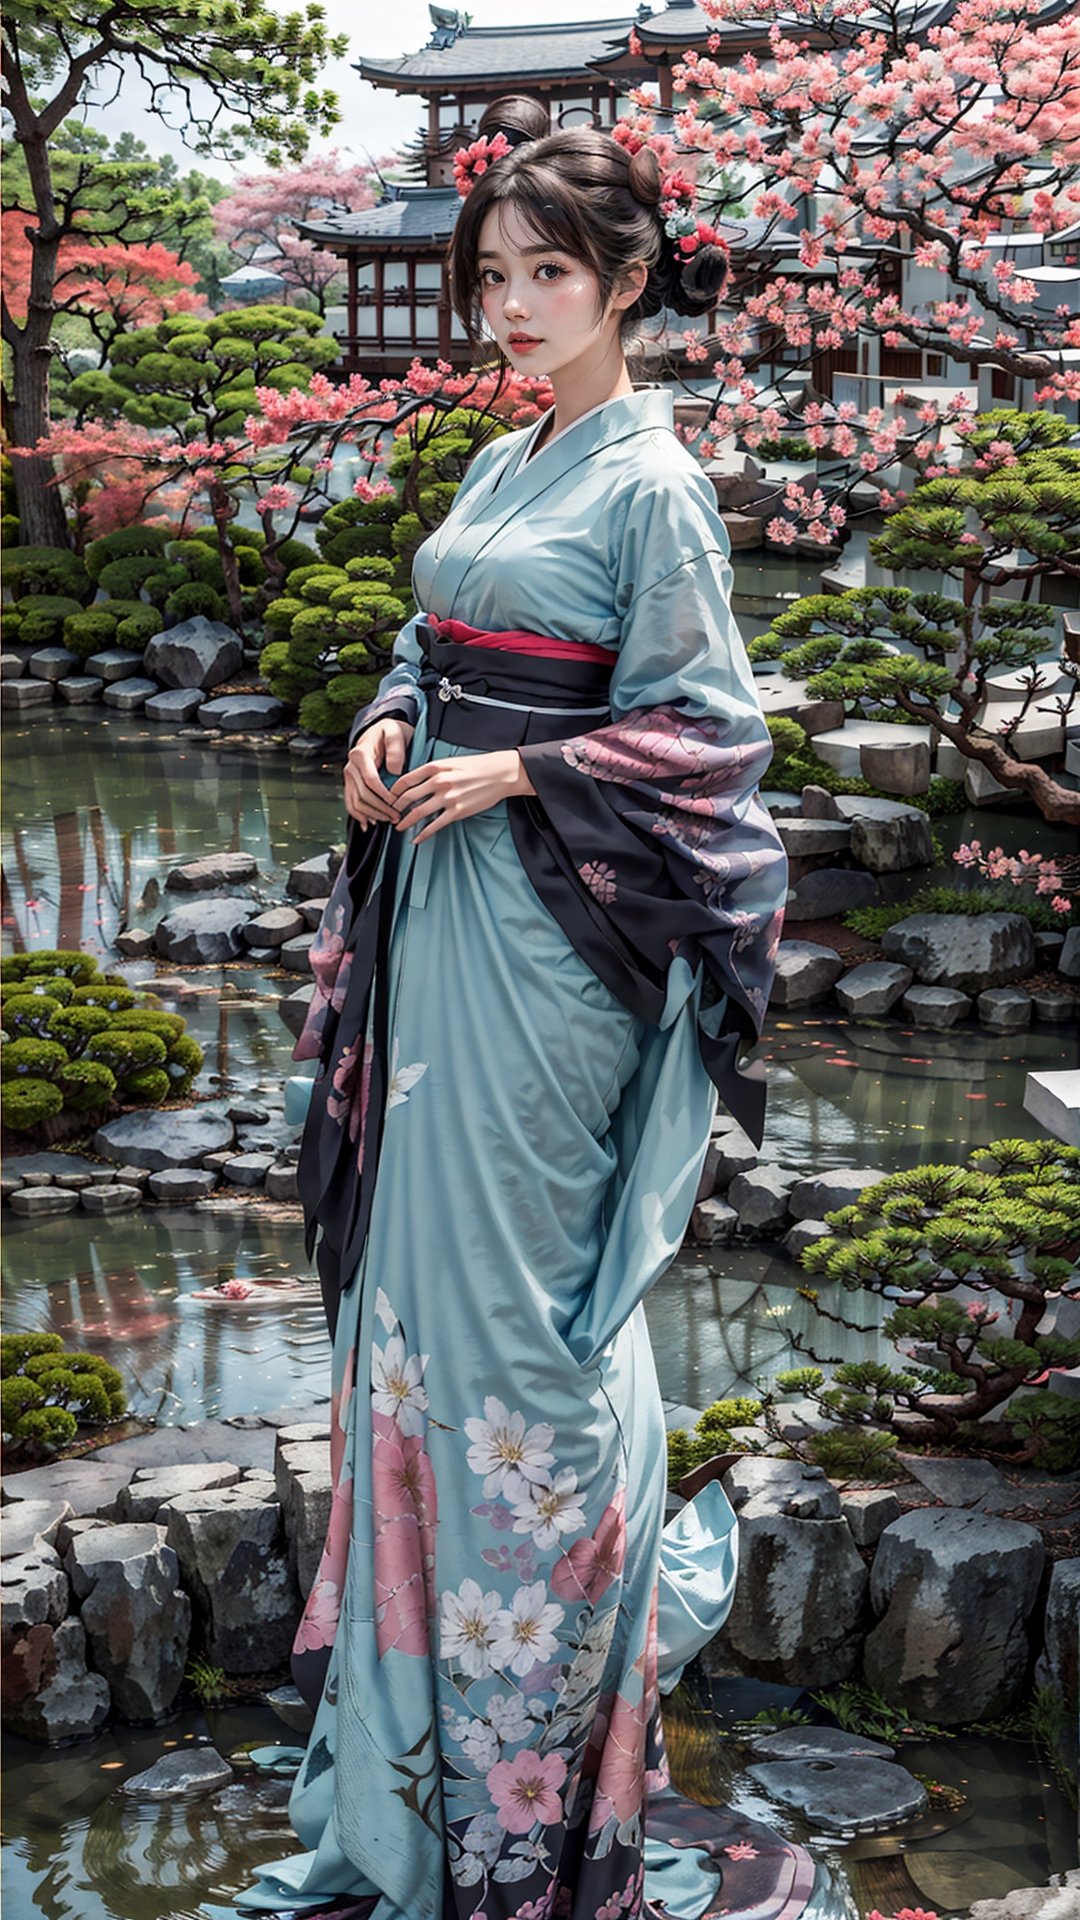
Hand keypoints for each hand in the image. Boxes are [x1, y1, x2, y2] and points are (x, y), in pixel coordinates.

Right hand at [343, 719, 414, 827]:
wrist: (380, 731)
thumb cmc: (390, 731)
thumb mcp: (396, 733)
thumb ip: (396, 749)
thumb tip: (394, 771)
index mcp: (360, 754)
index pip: (370, 781)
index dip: (383, 796)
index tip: (396, 804)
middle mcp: (350, 766)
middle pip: (362, 794)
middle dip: (380, 808)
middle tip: (396, 817)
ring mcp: (349, 776)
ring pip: (355, 802)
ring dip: (371, 814)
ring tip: (387, 820)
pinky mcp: (351, 783)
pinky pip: (351, 802)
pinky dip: (358, 815)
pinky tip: (368, 823)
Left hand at [391, 750, 535, 845]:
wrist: (501, 774)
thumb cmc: (477, 766)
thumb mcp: (452, 761)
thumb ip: (434, 770)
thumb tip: (417, 781)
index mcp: (436, 767)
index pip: (406, 780)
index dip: (393, 791)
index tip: (388, 798)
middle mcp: (439, 781)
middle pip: (408, 797)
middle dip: (394, 807)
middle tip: (388, 814)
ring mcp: (448, 797)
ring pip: (418, 812)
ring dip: (405, 821)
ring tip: (398, 827)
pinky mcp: (457, 812)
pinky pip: (435, 825)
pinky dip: (423, 834)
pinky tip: (416, 839)